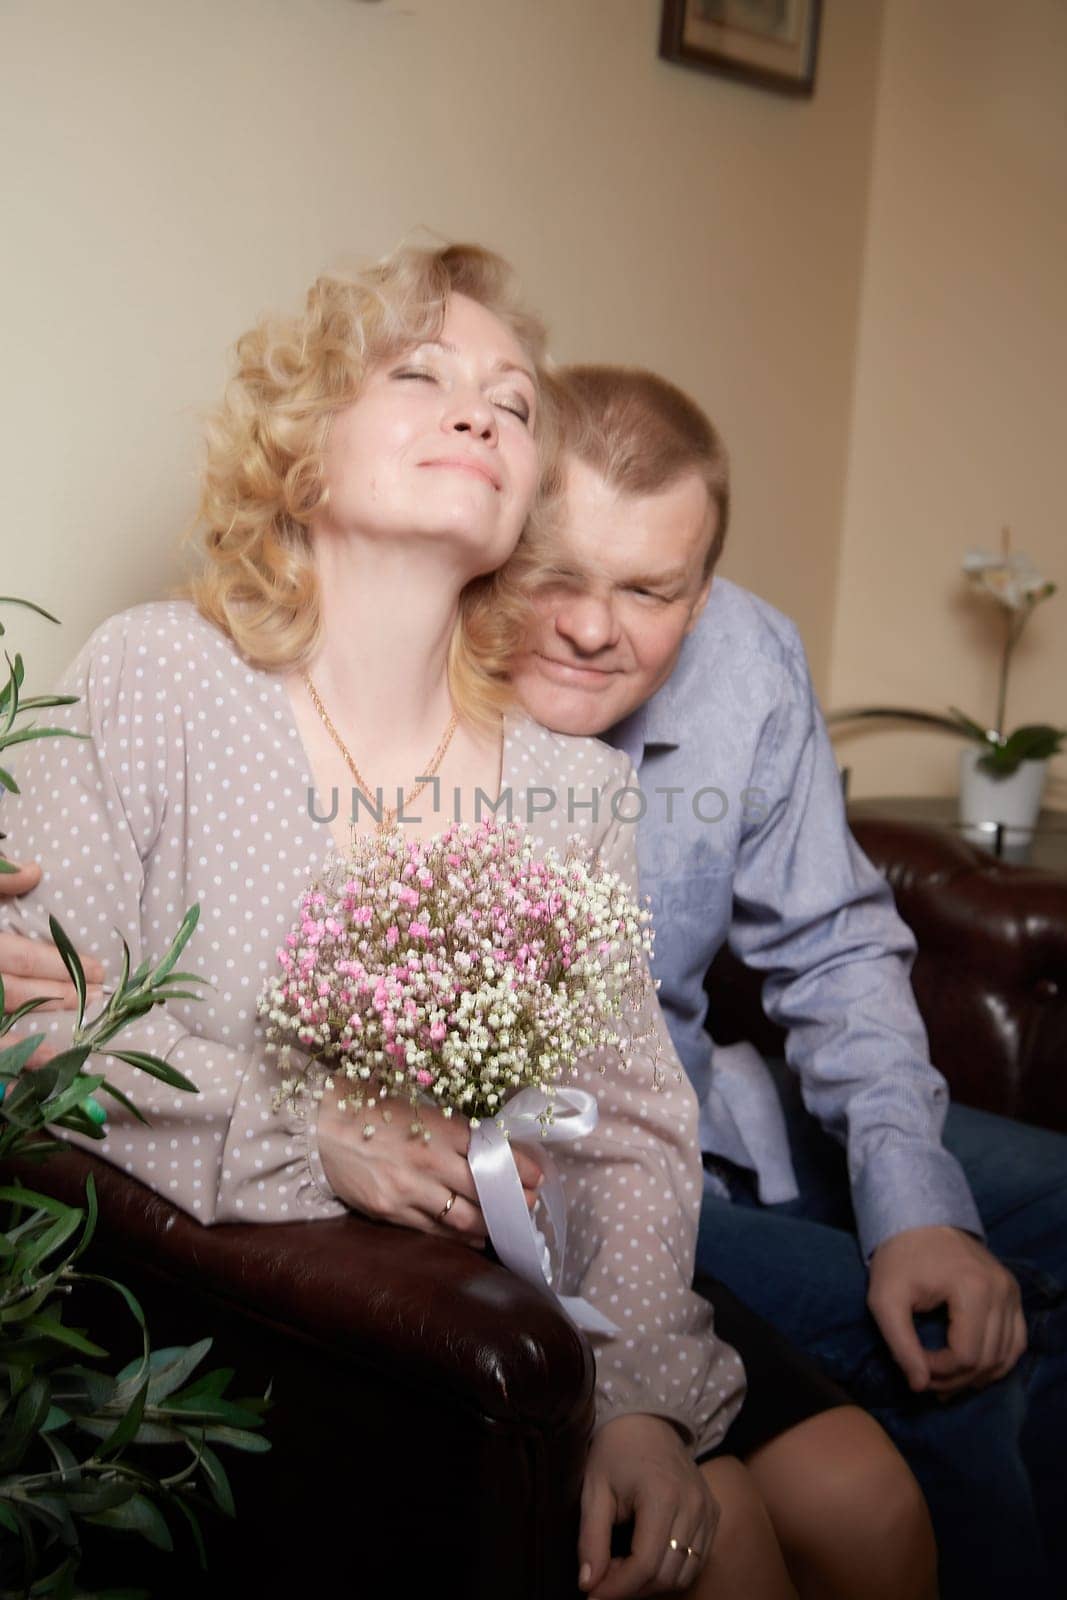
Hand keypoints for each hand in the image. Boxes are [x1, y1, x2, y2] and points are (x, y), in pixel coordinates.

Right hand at [1, 858, 104, 1066]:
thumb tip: (35, 873)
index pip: (18, 955)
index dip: (59, 963)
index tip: (97, 968)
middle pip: (12, 993)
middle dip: (58, 996)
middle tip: (97, 999)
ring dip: (29, 1045)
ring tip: (65, 1052)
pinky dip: (0, 1064)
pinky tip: (19, 1076)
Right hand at [317, 1089, 543, 1245]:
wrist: (318, 1127)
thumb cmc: (370, 1107)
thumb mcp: (416, 1105)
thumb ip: (451, 1127)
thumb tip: (490, 1145)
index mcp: (438, 1127)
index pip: (492, 1151)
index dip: (520, 1167)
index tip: (538, 1175)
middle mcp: (429, 1160)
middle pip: (484, 1189)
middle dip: (513, 1200)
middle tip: (529, 1203)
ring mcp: (409, 1189)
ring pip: (463, 1218)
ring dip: (491, 1224)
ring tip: (507, 1224)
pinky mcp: (390, 1211)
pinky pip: (433, 1231)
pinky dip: (458, 1237)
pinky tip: (474, 1237)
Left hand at [578, 1414, 717, 1597]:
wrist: (647, 1420)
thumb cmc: (615, 1451)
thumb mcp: (594, 1490)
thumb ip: (591, 1540)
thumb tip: (588, 1585)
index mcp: (662, 1496)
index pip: (645, 1564)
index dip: (617, 1589)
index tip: (592, 1596)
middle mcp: (693, 1505)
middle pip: (666, 1575)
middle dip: (631, 1588)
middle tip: (604, 1577)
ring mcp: (708, 1510)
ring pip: (684, 1574)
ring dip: (652, 1583)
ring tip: (623, 1566)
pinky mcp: (713, 1514)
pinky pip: (696, 1560)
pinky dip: (671, 1570)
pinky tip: (645, 1557)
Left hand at [868, 1225, 1025, 1394]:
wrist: (917, 1218)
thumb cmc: (898, 1258)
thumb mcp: (884, 1300)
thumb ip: (900, 1345)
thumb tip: (920, 1385)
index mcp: (972, 1289)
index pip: (966, 1356)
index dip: (939, 1372)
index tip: (913, 1364)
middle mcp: (1001, 1290)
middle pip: (988, 1360)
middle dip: (955, 1379)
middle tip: (926, 1379)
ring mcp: (1011, 1291)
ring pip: (1006, 1356)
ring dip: (977, 1376)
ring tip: (946, 1378)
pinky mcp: (1013, 1292)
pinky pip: (1016, 1341)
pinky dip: (997, 1361)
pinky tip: (971, 1368)